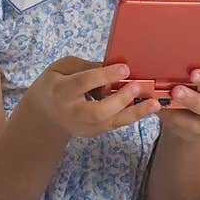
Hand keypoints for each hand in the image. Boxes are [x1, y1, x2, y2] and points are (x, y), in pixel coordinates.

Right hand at [25, 55, 161, 140]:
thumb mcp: (64, 67)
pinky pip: (114, 125)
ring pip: (110, 123)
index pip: (84, 83)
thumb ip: (87, 67)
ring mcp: (82, 126)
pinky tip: (147, 108)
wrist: (45, 113)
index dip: (104, 76)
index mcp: (61, 91)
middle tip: (137, 87)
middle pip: (98, 111)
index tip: (125, 68)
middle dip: (120, 100)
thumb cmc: (56, 83)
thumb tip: (116, 67)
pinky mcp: (92, 133)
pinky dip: (131, 116)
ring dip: (134, 113)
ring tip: (154, 104)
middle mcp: (71, 112)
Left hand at [156, 57, 199, 143]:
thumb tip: (183, 48)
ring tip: (163, 102)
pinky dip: (169, 119)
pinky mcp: (195, 134)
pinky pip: (182, 129)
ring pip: (197, 124)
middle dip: (194, 100)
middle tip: (175, 90)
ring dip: (178, 114)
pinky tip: (159, 109)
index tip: (193, 73)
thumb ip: (198, 61)